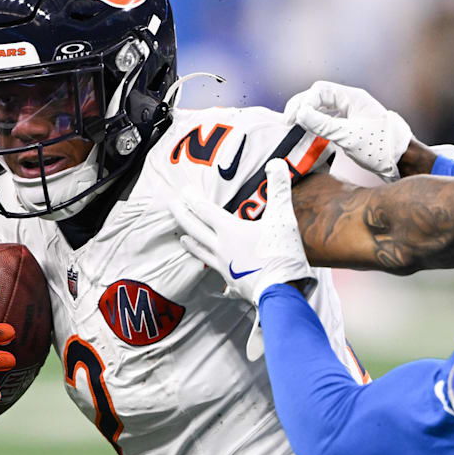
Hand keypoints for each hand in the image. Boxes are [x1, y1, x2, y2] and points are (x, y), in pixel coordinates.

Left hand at [169, 159, 315, 306]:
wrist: (280, 292)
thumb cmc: (280, 254)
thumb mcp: (283, 217)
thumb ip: (279, 188)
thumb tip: (276, 162)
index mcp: (229, 230)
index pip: (205, 210)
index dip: (193, 199)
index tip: (183, 191)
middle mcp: (221, 248)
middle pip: (196, 229)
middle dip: (182, 215)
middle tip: (171, 206)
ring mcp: (224, 266)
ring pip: (201, 251)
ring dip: (190, 242)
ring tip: (181, 238)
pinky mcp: (232, 282)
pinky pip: (218, 273)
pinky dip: (214, 268)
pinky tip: (218, 276)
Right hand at [284, 81, 414, 180]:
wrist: (403, 161)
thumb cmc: (381, 147)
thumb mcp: (349, 136)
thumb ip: (323, 125)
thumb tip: (300, 114)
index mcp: (353, 97)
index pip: (320, 90)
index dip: (304, 102)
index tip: (294, 119)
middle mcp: (352, 102)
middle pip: (319, 97)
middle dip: (302, 107)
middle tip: (288, 122)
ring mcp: (352, 114)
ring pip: (323, 108)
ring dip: (308, 115)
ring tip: (295, 127)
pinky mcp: (352, 126)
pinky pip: (329, 119)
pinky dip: (317, 124)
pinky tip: (309, 133)